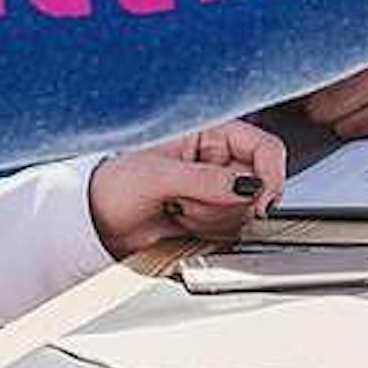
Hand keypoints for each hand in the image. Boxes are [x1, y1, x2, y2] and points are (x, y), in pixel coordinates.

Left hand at [87, 121, 285, 258]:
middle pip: (258, 186)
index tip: (257, 200)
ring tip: (178, 209)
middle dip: (224, 202)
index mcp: (211, 133)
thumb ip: (205, 179)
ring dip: (212, 219)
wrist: (98, 222)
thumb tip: (247, 186)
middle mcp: (220, 160)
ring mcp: (218, 190)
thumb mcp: (157, 175)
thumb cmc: (115, 185)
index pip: (265, 148)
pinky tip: (182, 222)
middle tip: (188, 201)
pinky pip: (232, 232)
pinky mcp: (214, 218)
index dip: (268, 175)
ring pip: (246, 213)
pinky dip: (209, 233)